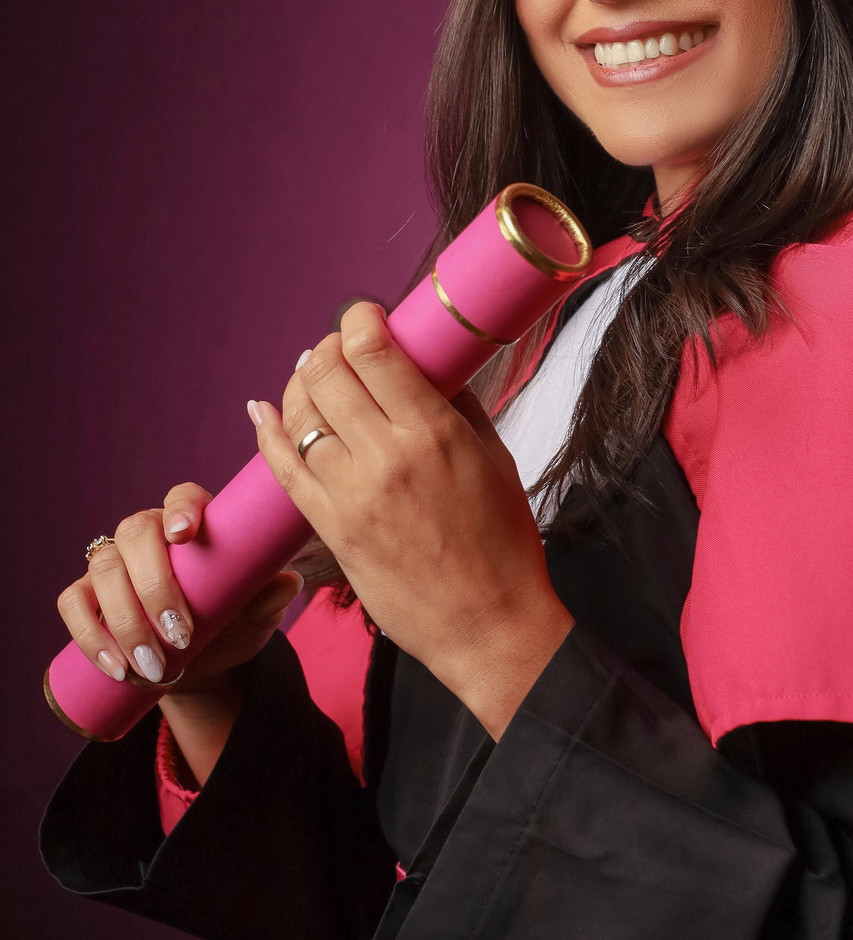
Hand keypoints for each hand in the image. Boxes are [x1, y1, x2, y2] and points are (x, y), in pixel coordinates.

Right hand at [57, 485, 302, 781]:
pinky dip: (90, 635)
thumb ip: (270, 598)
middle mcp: (146, 534)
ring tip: (155, 668)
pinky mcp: (86, 597)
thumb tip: (289, 582)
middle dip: (155, 587)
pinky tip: (116, 667)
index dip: (180, 508)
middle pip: (135, 534)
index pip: (183, 496)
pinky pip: (73, 604)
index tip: (184, 535)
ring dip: (126, 622)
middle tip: (181, 636)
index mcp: (192, 523)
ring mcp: (112, 563)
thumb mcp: (257, 615)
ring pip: (104, 570)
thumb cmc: (231, 625)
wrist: (200, 665)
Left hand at [251, 302, 571, 738]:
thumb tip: (430, 367)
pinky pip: (283, 469)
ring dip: (299, 384)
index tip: (362, 314)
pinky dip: (267, 433)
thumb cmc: (504, 544)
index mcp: (434, 432)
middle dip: (328, 348)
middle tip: (338, 346)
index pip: (374, 351)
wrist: (489, 624)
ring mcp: (351, 495)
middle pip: (328, 375)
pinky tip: (262, 412)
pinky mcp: (330, 530)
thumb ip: (459, 406)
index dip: (358, 319)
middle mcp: (386, 457)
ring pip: (300, 415)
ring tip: (310, 375)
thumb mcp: (496, 460)